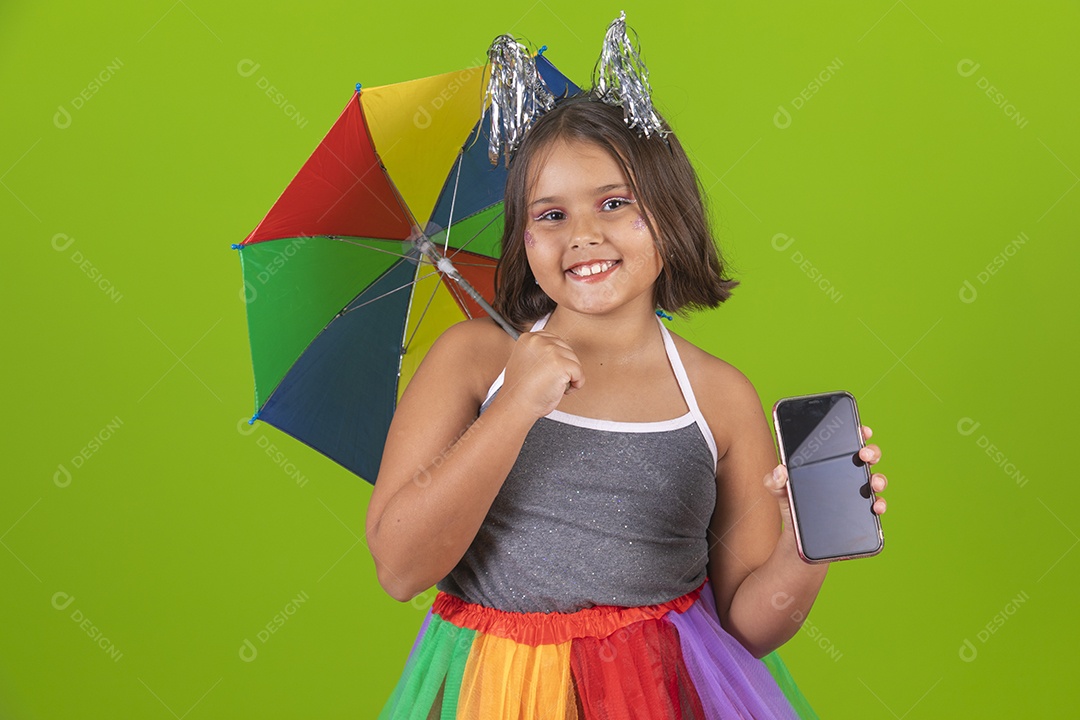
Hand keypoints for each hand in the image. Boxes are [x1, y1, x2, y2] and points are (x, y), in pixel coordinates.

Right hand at [499, 330, 583, 419]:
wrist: (516, 405)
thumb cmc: (520, 390)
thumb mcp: (524, 361)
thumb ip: (538, 352)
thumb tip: (557, 353)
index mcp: (528, 338)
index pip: (554, 341)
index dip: (556, 358)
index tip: (551, 371)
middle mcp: (539, 340)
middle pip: (566, 349)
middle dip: (564, 366)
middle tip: (551, 381)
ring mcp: (550, 351)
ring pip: (574, 361)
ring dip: (570, 376)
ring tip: (554, 386)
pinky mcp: (561, 364)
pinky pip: (579, 373)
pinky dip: (576, 384)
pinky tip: (562, 390)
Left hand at [763, 425, 888, 530]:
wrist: (797, 534)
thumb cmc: (791, 503)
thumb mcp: (779, 489)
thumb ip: (773, 479)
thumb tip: (779, 470)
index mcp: (828, 461)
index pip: (846, 442)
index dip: (858, 433)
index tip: (862, 430)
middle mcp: (847, 473)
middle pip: (868, 456)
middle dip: (871, 451)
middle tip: (863, 454)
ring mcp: (856, 492)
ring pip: (876, 479)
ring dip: (879, 478)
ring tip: (873, 483)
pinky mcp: (861, 511)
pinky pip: (876, 505)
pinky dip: (880, 504)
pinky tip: (875, 506)